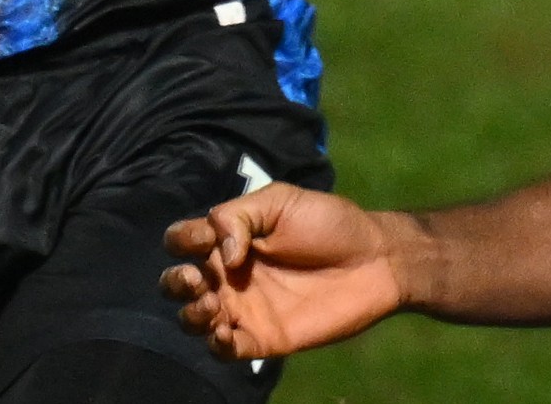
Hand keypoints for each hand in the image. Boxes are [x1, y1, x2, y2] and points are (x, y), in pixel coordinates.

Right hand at [161, 184, 416, 362]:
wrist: (375, 260)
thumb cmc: (330, 224)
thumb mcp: (283, 201)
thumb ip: (240, 216)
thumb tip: (219, 253)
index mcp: (230, 238)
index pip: (183, 240)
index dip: (183, 240)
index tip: (205, 239)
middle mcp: (229, 274)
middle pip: (176, 283)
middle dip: (175, 282)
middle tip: (199, 280)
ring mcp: (244, 308)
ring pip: (193, 319)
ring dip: (191, 314)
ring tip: (214, 305)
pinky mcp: (262, 338)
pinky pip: (225, 350)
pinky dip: (216, 345)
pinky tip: (226, 333)